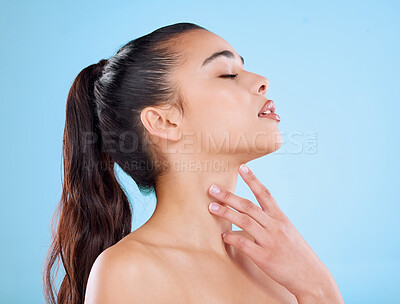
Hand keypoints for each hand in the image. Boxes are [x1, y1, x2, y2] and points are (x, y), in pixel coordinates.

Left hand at [207, 164, 343, 303]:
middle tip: (213, 188)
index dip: (253, 179)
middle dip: (229, 196)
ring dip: (226, 213)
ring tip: (212, 207)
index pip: (265, 194)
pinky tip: (223, 236)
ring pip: (244, 221)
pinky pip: (244, 244)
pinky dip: (232, 238)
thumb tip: (253, 215)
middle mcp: (274, 226)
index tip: (241, 167)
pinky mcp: (264, 257)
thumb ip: (272, 222)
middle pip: (248, 206)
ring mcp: (269, 241)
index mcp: (280, 218)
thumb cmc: (297, 254)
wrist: (311, 277)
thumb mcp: (288, 232)